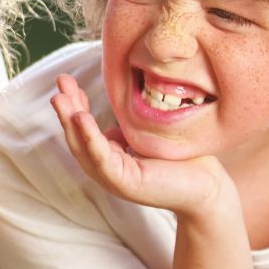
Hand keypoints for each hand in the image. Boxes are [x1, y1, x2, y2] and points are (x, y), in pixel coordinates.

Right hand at [50, 73, 234, 217]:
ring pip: (83, 148)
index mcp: (109, 159)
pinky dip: (89, 137)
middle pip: (77, 137)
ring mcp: (113, 178)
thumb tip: (112, 126)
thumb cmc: (182, 160)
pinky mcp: (124, 183)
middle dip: (65, 109)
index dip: (75, 104)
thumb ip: (126, 132)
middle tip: (59, 81)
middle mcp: (106, 169)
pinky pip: (101, 158)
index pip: (84, 130)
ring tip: (60, 97)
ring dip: (69, 121)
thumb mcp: (146, 137)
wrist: (209, 187)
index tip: (68, 81)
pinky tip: (81, 118)